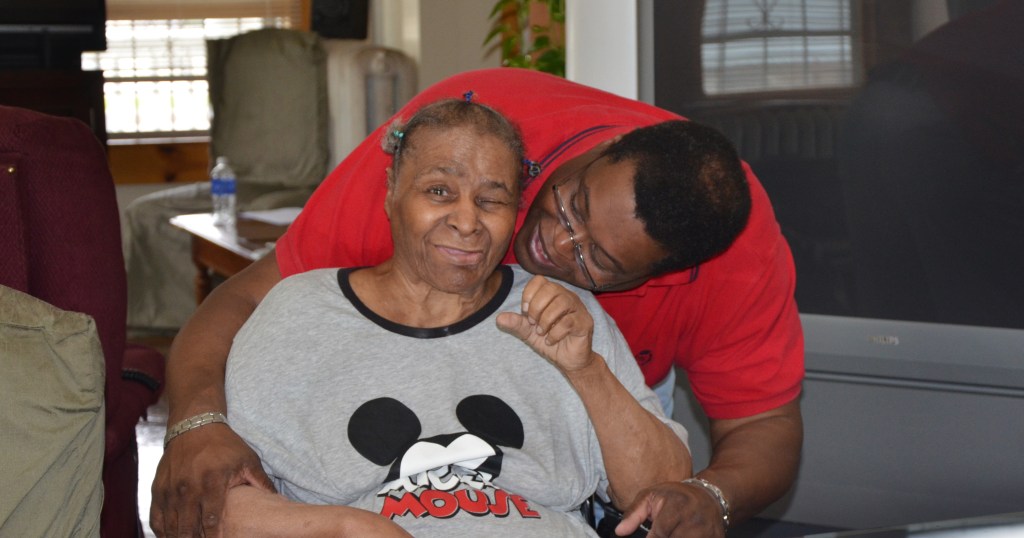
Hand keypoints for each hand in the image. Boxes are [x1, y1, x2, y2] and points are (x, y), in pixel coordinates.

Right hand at [150, 423, 274, 537]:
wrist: (194, 425)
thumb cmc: (225, 445)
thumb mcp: (248, 460)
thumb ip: (261, 482)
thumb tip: (278, 501)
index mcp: (212, 481)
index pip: (212, 520)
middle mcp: (188, 487)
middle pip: (188, 528)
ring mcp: (170, 489)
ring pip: (171, 526)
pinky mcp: (158, 489)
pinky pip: (156, 518)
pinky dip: (162, 531)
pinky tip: (172, 537)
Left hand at [496, 275, 595, 371]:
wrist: (569, 361)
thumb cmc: (550, 341)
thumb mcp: (528, 333)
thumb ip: (516, 323)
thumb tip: (498, 318)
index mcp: (554, 294)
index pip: (539, 280)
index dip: (528, 295)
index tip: (525, 313)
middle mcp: (567, 297)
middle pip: (550, 289)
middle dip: (536, 308)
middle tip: (533, 324)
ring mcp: (578, 309)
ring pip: (561, 303)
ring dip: (546, 320)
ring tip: (541, 332)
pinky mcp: (584, 323)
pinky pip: (568, 322)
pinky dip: (554, 333)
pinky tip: (550, 340)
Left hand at [614, 481, 725, 537]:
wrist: (709, 496)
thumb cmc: (677, 496)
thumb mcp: (651, 496)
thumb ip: (634, 514)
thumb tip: (619, 531)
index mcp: (677, 506)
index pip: (660, 533)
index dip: (653, 537)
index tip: (651, 534)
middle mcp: (694, 520)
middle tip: (664, 531)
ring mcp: (708, 532)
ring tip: (673, 532)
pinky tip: (682, 534)